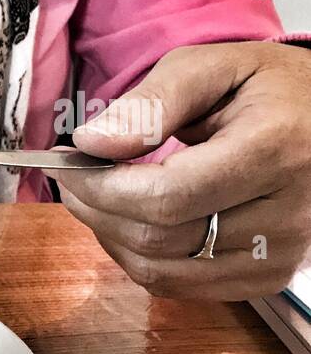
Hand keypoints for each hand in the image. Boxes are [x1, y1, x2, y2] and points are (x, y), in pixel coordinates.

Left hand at [50, 41, 310, 300]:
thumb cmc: (265, 88)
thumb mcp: (211, 67)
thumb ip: (149, 104)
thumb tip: (91, 144)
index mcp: (274, 149)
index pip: (164, 198)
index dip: (102, 189)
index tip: (68, 167)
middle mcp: (286, 213)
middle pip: (157, 239)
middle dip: (98, 211)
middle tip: (74, 181)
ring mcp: (280, 253)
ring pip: (161, 272)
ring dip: (113, 238)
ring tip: (100, 199)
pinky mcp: (268, 277)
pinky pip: (180, 285)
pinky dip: (141, 258)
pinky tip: (134, 223)